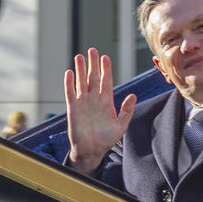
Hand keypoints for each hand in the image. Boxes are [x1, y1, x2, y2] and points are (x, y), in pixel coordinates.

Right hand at [64, 48, 135, 170]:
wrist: (91, 151)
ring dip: (80, 69)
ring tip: (79, 56)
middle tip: (92, 50)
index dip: (106, 69)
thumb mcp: (121, 125)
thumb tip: (133, 95)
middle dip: (93, 64)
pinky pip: (70, 93)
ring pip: (81, 82)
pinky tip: (69, 72)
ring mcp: (83, 103)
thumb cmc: (106, 140)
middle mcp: (94, 99)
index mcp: (106, 102)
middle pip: (93, 77)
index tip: (105, 57)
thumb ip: (127, 110)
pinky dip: (69, 83)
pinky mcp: (72, 108)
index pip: (106, 81)